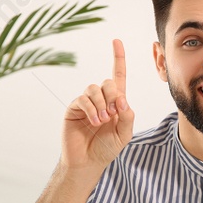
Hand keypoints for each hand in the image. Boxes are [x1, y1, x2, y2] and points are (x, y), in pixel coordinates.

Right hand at [62, 39, 135, 175]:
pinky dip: (91, 109)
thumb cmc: (107, 148)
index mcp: (115, 101)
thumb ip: (128, 115)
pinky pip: (83, 99)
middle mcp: (100, 98)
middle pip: (108, 82)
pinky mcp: (74, 108)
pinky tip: (94, 121)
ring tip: (102, 121)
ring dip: (102, 104)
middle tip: (112, 114)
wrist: (88, 162)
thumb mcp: (125, 133)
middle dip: (113, 96)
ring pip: (95, 88)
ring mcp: (86, 102)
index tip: (116, 40)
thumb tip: (122, 98)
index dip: (118, 57)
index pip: (118, 75)